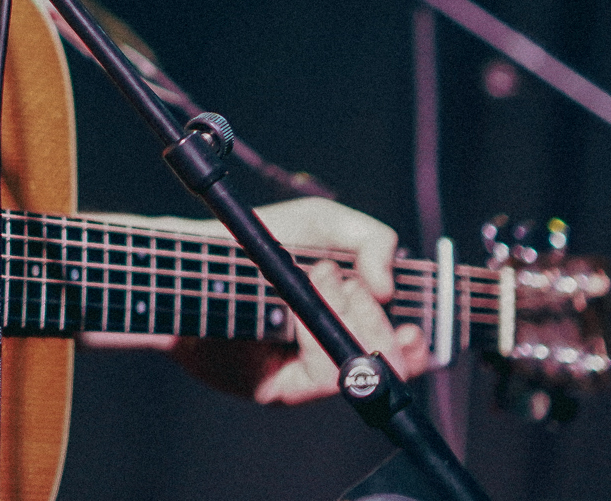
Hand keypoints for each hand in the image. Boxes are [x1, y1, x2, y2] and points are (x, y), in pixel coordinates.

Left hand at [168, 197, 431, 405]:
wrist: (194, 254)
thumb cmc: (256, 236)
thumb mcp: (320, 222)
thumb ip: (370, 239)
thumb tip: (388, 287)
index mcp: (346, 323)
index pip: (395, 354)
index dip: (416, 352)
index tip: (414, 331)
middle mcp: (327, 356)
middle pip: (383, 367)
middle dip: (379, 326)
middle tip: (363, 287)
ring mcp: (301, 376)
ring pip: (351, 370)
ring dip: (351, 323)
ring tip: (328, 276)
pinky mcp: (275, 388)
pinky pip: (317, 377)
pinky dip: (319, 338)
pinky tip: (306, 305)